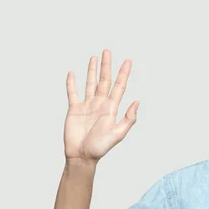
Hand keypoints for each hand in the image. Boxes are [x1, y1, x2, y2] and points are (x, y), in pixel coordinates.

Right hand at [63, 49, 138, 164]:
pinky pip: (73, 93)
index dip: (123, 74)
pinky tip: (72, 73)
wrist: (82, 156)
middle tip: (108, 51)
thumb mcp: (118, 134)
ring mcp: (87, 105)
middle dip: (107, 66)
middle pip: (104, 80)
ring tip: (94, 57)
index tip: (128, 61)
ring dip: (92, 70)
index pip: (119, 87)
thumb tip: (137, 102)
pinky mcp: (74, 109)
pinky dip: (72, 83)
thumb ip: (128, 119)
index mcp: (111, 108)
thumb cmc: (100, 148)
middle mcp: (100, 104)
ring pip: (90, 83)